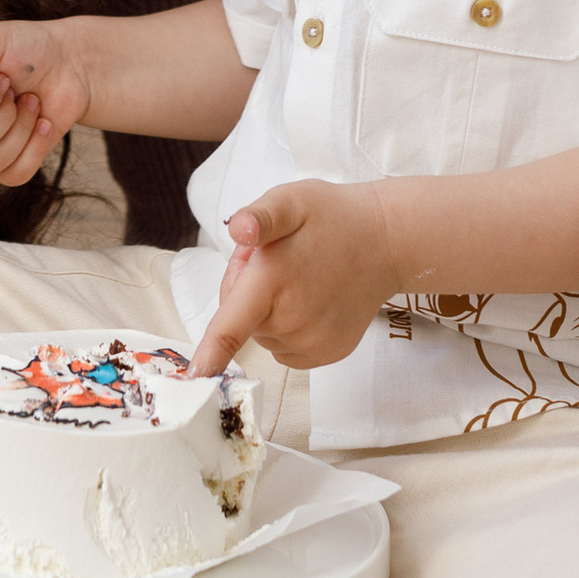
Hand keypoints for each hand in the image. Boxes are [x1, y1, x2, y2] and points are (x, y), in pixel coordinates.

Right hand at [0, 19, 92, 187]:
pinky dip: (35, 148)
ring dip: (22, 128)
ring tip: (32, 102)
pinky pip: (12, 175)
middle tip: (15, 90)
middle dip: (5, 114)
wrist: (69, 65)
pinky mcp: (9, 163)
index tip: (2, 76)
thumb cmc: (27, 48)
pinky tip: (43, 124)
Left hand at [188, 181, 397, 377]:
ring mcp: (313, 343)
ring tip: (300, 275)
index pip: (232, 327)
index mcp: (273, 282)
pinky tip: (311, 299)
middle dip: (248, 292)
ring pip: (264, 335)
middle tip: (278, 258)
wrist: (385, 241)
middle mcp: (292, 321)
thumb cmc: (332, 217)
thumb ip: (260, 216)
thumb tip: (239, 229)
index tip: (193, 377)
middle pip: (241, 321)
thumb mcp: (291, 200)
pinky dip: (289, 328)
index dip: (209, 354)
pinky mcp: (327, 354)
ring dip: (270, 310)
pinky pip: (286, 348)